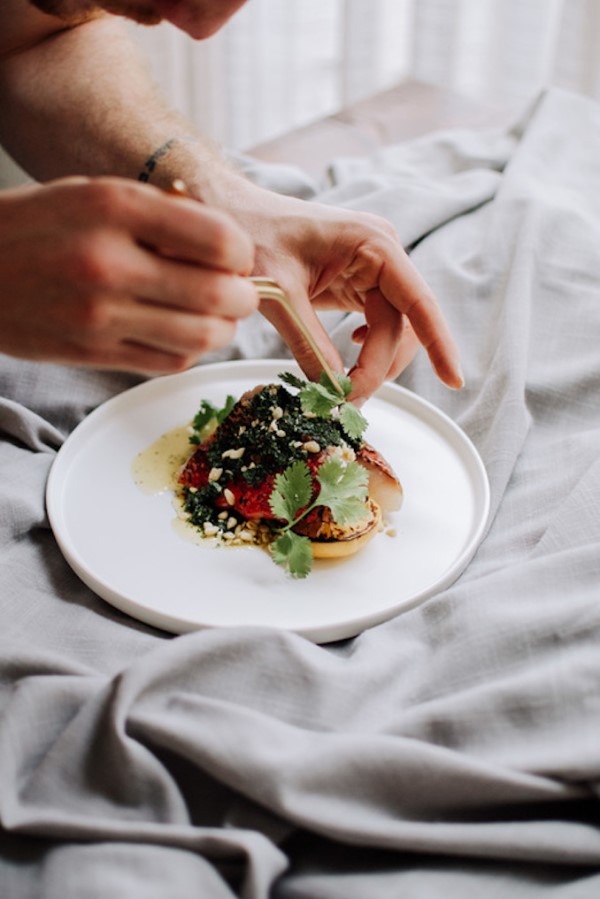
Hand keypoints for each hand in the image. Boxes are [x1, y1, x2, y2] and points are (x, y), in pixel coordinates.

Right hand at [0, 177, 257, 372]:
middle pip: (218, 295)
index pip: (219, 239)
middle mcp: (109, 262)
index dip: (241, 253)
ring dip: (222, 329)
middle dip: (243, 297)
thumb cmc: (38, 225)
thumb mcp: (94, 193)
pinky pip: (169, 360)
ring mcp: (100, 314)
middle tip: (237, 292)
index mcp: (115, 207)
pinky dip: (189, 350)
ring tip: (214, 315)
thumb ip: (160, 213)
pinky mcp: (94, 352)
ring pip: (202, 336)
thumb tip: (227, 245)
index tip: (235, 257)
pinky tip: (181, 333)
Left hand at [211, 178, 462, 402]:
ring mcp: (372, 268)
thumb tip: (333, 390)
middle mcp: (382, 255)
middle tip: (344, 401)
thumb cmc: (252, 235)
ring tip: (342, 388)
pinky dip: (365, 349)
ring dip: (373, 363)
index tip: (454, 379)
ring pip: (391, 330)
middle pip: (402, 326)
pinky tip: (346, 356)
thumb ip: (309, 342)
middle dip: (379, 368)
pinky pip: (376, 323)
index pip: (419, 301)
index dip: (440, 342)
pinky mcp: (357, 282)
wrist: (230, 214)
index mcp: (374, 244)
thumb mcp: (279, 292)